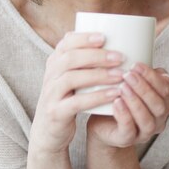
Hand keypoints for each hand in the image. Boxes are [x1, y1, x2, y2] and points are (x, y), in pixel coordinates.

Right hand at [29, 31, 124, 154]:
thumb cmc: (66, 98)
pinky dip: (97, 97)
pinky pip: (76, 102)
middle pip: (70, 58)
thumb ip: (82, 61)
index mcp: (54, 62)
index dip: (83, 38)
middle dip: (96, 55)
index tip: (104, 37)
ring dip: (99, 75)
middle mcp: (50, 75)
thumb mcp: (68, 77)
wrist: (47, 131)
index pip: (65, 43)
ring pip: (72, 78)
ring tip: (120, 75)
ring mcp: (51, 94)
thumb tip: (111, 39)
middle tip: (119, 57)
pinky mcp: (56, 113)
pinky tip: (114, 94)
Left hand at [87, 63, 168, 147]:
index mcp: (163, 103)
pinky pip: (129, 130)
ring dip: (135, 102)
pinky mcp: (127, 140)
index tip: (136, 64)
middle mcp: (158, 120)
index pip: (165, 90)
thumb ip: (143, 74)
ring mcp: (144, 132)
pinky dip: (124, 115)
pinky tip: (116, 102)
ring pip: (147, 120)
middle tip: (128, 74)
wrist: (102, 121)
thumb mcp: (132, 82)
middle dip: (144, 88)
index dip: (153, 77)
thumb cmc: (120, 96)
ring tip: (122, 87)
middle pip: (159, 105)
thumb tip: (159, 69)